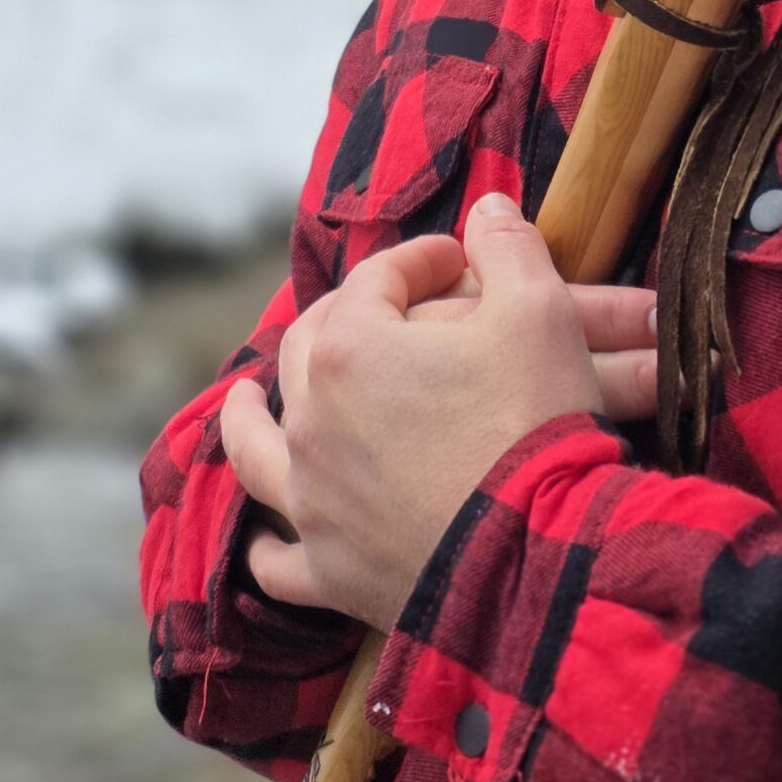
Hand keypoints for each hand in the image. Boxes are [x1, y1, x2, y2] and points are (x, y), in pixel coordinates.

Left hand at [219, 194, 654, 629]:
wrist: (539, 556)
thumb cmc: (535, 423)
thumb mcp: (540, 312)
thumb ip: (509, 247)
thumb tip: (488, 208)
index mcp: (351, 349)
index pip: (377, 279)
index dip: (422, 259)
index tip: (459, 259)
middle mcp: (311, 421)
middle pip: (306, 349)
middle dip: (339, 317)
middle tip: (373, 311)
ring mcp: (312, 501)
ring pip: (256, 450)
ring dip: (246, 418)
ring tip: (241, 400)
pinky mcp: (329, 572)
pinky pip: (278, 559)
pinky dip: (268, 541)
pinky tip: (268, 534)